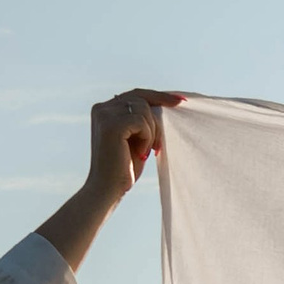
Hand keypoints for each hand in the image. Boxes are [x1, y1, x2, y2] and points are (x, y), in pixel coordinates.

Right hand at [82, 89, 184, 211]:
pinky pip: (141, 122)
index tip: (181, 101)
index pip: (136, 94)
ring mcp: (105, 115)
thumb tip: (165, 104)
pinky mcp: (111, 125)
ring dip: (152, 131)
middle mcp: (102, 108)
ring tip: (145, 151)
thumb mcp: (135, 138)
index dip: (159, 96)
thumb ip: (142, 120)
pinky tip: (141, 153)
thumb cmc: (124, 167)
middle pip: (142, 98)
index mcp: (105, 109)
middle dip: (157, 118)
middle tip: (158, 144)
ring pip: (144, 109)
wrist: (107, 188)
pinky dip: (147, 137)